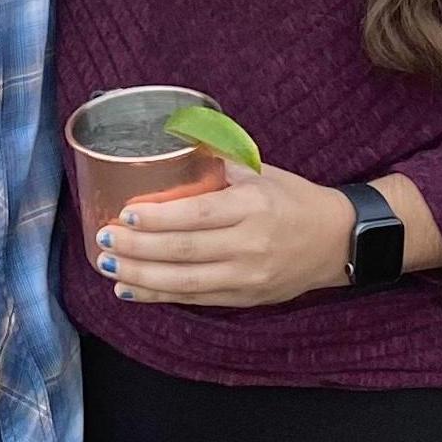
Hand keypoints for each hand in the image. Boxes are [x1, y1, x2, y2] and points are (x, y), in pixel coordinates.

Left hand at [97, 166, 354, 309]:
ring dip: (140, 277)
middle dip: (138, 249)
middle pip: (184, 251)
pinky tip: (128, 290)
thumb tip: (170, 141)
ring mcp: (247, 276)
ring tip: (107, 266)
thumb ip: (216, 163)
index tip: (126, 214)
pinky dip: (158, 296)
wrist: (337, 241)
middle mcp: (250, 244)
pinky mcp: (244, 298)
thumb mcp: (261, 173)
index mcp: (253, 207)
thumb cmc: (292, 199)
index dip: (159, 218)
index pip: (198, 215)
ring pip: (184, 282)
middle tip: (104, 239)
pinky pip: (194, 300)